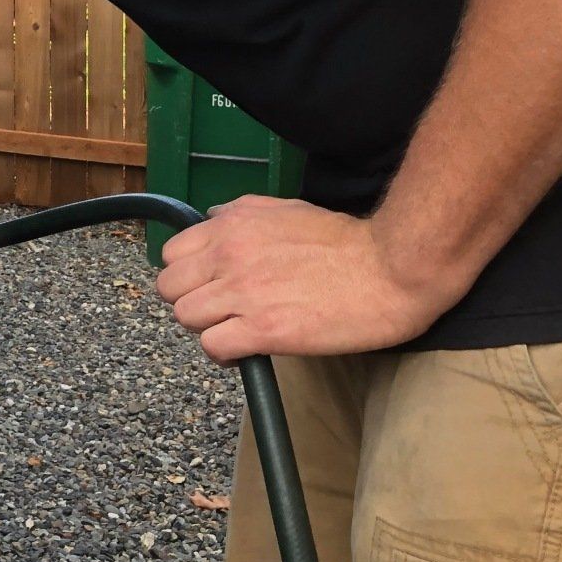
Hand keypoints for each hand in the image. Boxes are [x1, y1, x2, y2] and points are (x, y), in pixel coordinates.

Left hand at [154, 195, 455, 361]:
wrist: (391, 268)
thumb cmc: (346, 241)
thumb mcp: (284, 208)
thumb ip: (239, 213)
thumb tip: (210, 218)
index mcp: (230, 226)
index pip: (171, 255)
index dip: (186, 275)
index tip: (206, 286)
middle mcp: (228, 256)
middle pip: (170, 289)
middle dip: (190, 302)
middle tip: (218, 312)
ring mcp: (242, 293)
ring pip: (186, 318)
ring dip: (206, 328)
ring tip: (234, 331)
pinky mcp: (264, 330)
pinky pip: (213, 346)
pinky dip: (223, 353)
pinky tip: (246, 349)